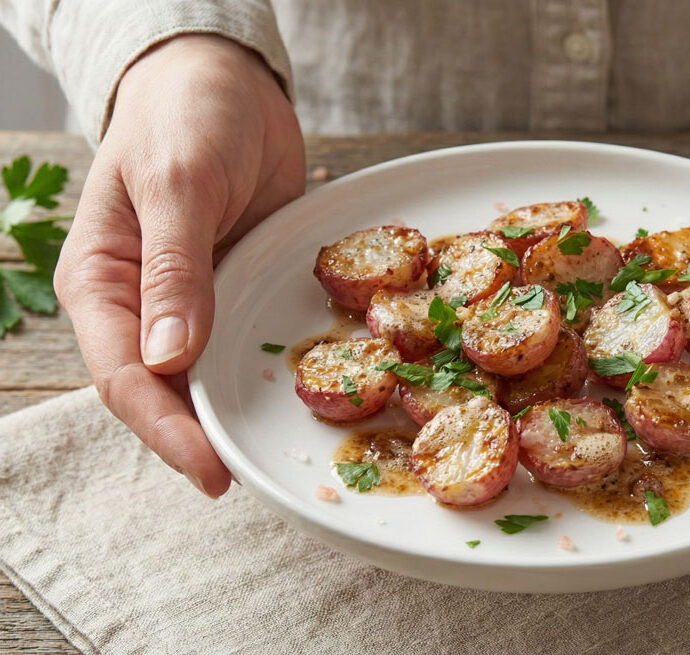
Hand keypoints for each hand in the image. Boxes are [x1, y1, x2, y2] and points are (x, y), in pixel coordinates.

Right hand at [54, 35, 304, 495]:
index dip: (166, 431)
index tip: (211, 470)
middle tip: (252, 478)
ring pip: (209, 374)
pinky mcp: (238, 288)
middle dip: (203, 437)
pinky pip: (250, 339)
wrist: (225, 81)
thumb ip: (174, 269)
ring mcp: (195, 302)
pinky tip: (309, 391)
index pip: (125, 379)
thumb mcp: (176, 184)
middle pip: (166, 392)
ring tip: (279, 452)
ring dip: (238, 411)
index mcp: (103, 285)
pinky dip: (271, 368)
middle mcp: (145, 306)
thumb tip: (168, 360)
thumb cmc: (183, 117)